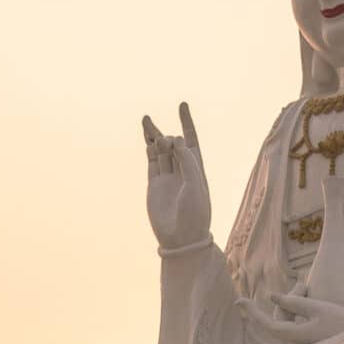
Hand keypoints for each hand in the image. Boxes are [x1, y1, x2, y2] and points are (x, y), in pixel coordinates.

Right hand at [143, 103, 210, 251]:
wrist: (181, 238)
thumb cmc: (194, 213)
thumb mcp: (195, 184)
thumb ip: (187, 160)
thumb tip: (176, 139)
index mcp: (196, 169)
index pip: (191, 140)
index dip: (187, 122)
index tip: (182, 105)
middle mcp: (182, 171)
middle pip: (173, 143)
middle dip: (167, 136)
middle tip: (165, 140)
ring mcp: (167, 178)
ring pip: (160, 151)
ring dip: (155, 137)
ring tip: (147, 121)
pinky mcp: (154, 185)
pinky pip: (151, 162)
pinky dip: (149, 150)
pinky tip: (148, 142)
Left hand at [244, 292, 343, 343]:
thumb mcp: (318, 308)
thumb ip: (294, 302)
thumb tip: (272, 297)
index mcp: (295, 337)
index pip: (268, 324)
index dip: (253, 312)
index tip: (239, 300)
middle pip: (279, 318)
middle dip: (287, 298)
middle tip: (304, 284)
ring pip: (288, 320)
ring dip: (294, 302)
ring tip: (308, 288)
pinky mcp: (309, 342)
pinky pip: (296, 324)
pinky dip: (300, 310)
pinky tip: (309, 297)